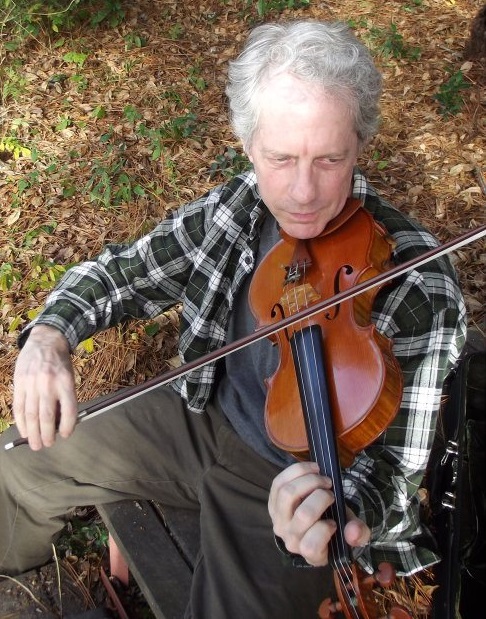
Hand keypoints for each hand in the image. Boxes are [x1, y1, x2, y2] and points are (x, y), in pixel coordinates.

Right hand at [13, 325, 77, 449]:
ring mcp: (32, 384)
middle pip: (47, 416)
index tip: (65, 435)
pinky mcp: (19, 383)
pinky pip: (19, 407)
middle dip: (47, 434)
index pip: (69, 409)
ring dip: (33, 433)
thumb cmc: (60, 364)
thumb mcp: (69, 378)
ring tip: (36, 444)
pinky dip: (21, 422)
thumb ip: (65, 398)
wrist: (45, 341)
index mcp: (66, 382)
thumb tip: (61, 423)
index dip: (67, 426)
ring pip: (31, 415)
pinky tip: (24, 431)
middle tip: (47, 445)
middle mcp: (49, 384)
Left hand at [268, 461, 369, 565]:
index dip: (325, 529)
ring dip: (309, 479)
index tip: (334, 521)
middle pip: (303, 514)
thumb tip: (354, 532)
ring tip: (321, 477)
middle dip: (322, 496)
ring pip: (288, 494)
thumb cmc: (334, 524)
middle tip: (331, 490)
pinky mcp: (272, 503)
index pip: (311, 545)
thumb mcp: (350, 530)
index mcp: (311, 552)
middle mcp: (291, 539)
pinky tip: (312, 469)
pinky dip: (297, 471)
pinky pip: (279, 482)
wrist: (316, 518)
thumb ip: (359, 533)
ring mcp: (279, 521)